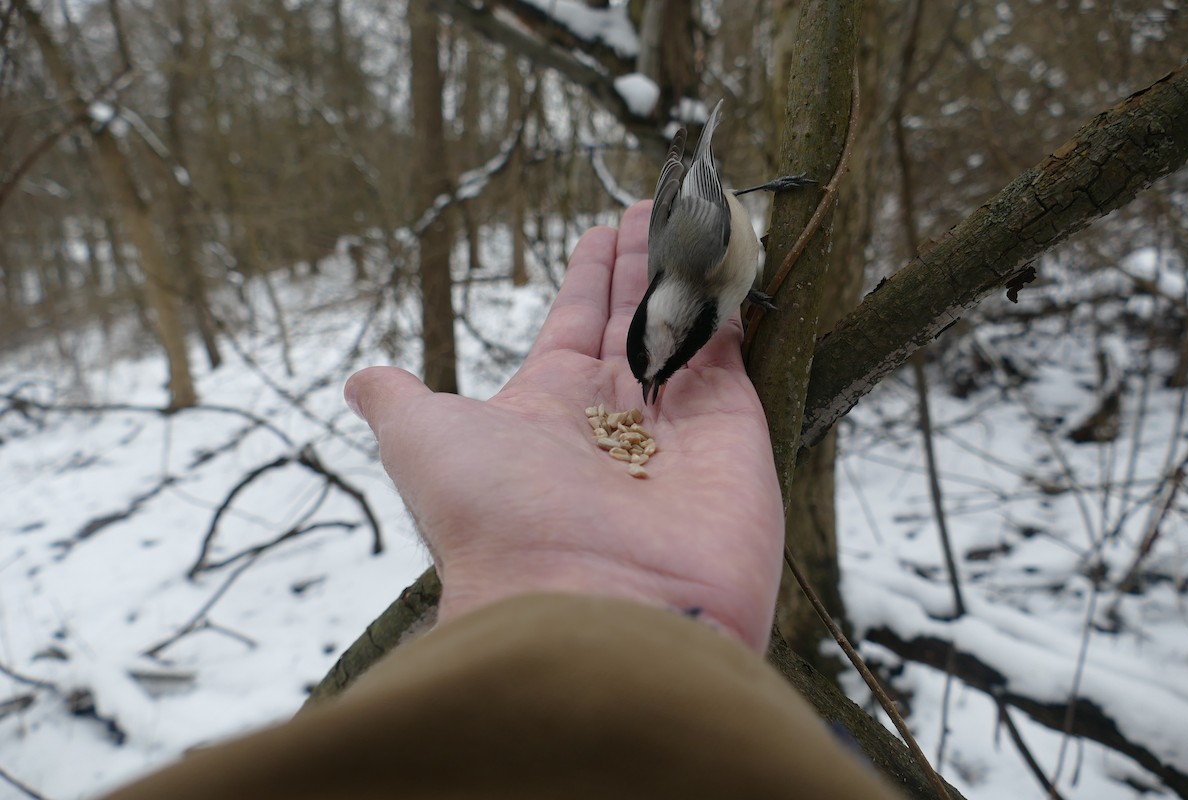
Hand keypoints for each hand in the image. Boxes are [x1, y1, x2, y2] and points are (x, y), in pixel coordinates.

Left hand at [345, 201, 783, 650]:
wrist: (583, 606)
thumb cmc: (495, 522)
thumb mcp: (424, 445)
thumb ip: (402, 405)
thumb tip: (365, 380)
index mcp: (547, 410)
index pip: (575, 326)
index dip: (590, 277)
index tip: (603, 230)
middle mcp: (614, 419)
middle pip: (633, 321)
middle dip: (643, 265)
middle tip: (659, 207)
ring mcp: (678, 429)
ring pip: (684, 332)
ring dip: (688, 276)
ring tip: (697, 217)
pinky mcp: (734, 437)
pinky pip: (731, 356)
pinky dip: (731, 308)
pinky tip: (728, 259)